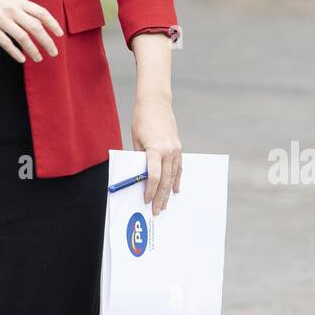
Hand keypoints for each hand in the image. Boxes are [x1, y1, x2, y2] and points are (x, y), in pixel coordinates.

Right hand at [0, 0, 62, 62]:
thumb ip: (21, 7)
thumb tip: (36, 19)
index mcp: (18, 1)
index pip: (41, 13)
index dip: (53, 24)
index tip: (59, 34)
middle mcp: (11, 9)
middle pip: (35, 27)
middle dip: (47, 41)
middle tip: (54, 52)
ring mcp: (0, 19)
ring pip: (23, 37)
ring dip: (34, 50)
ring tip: (39, 58)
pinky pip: (6, 43)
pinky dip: (16, 52)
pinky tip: (22, 58)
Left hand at [133, 96, 180, 214]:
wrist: (156, 103)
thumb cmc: (141, 120)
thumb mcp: (136, 140)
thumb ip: (139, 159)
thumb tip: (139, 177)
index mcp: (155, 149)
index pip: (153, 176)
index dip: (150, 191)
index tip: (146, 201)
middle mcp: (168, 151)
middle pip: (164, 180)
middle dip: (160, 197)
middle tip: (156, 211)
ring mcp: (175, 150)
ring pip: (173, 176)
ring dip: (168, 192)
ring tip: (164, 205)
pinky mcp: (178, 147)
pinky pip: (178, 168)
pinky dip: (176, 179)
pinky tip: (174, 190)